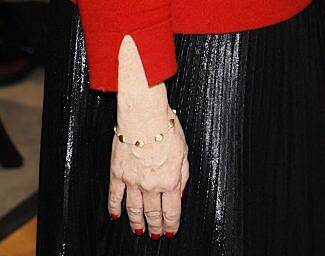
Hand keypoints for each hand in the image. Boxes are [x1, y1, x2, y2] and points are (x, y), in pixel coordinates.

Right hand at [107, 34, 188, 237]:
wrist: (143, 115)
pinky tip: (116, 216)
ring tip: (139, 230)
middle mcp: (151, 185)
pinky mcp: (117, 173)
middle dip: (156, 227)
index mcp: (170, 180)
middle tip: (156, 235)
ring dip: (137, 223)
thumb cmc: (166, 127)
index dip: (171, 224)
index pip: (171, 210)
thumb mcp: (184, 150)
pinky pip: (114, 196)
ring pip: (134, 210)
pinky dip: (114, 208)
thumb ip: (183, 174)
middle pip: (153, 213)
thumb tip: (180, 193)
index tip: (171, 230)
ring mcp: (132, 181)